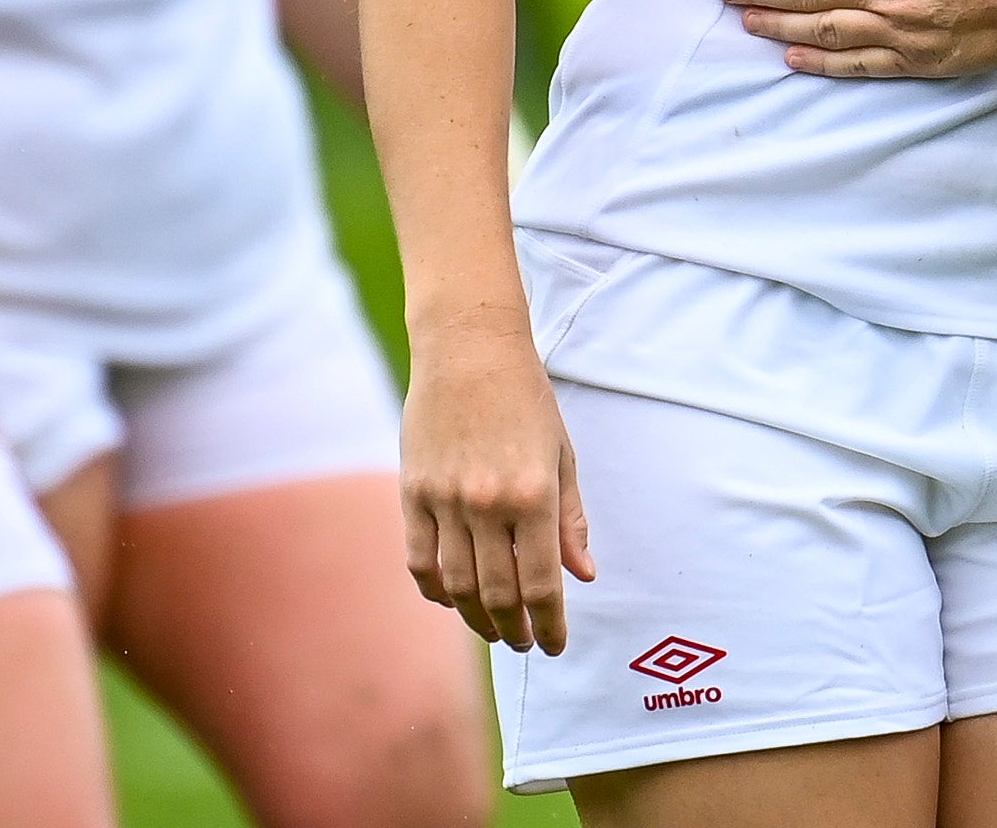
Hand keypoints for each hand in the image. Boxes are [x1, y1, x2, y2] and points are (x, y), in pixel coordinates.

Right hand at [401, 317, 596, 650]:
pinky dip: (435, 590)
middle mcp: (487, 504)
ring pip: (455, 586)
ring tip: (493, 630)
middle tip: (523, 644)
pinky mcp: (412, 492)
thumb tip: (584, 576)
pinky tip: (452, 599)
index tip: (555, 646)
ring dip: (475, 619)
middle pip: (497, 594)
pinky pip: (419, 560)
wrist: (468, 350)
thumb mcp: (563, 456)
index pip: (542, 584)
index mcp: (533, 495)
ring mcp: (444, 500)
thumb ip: (571, 520)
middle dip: (514, 630)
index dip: (550, 625)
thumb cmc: (527, 401)